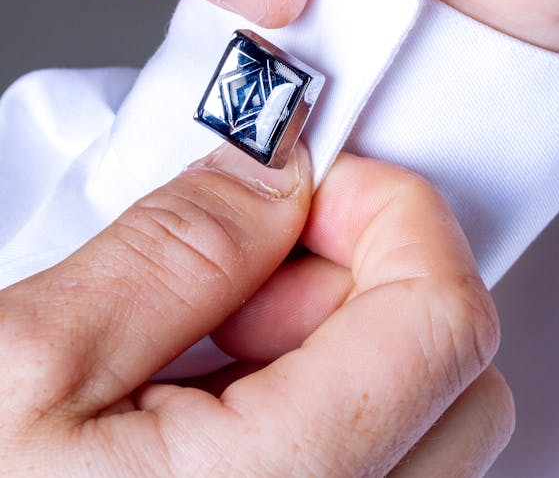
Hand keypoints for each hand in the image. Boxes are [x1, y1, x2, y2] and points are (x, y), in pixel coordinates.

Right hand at [0, 144, 512, 476]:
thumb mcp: (31, 363)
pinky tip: (221, 410)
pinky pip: (382, 471)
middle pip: (453, 372)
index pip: (444, 321)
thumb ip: (178, 249)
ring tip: (213, 354)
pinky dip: (323, 409)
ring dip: (338, 348)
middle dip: (361, 281)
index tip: (328, 185)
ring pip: (425, 422)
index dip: (395, 215)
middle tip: (252, 273)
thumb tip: (275, 173)